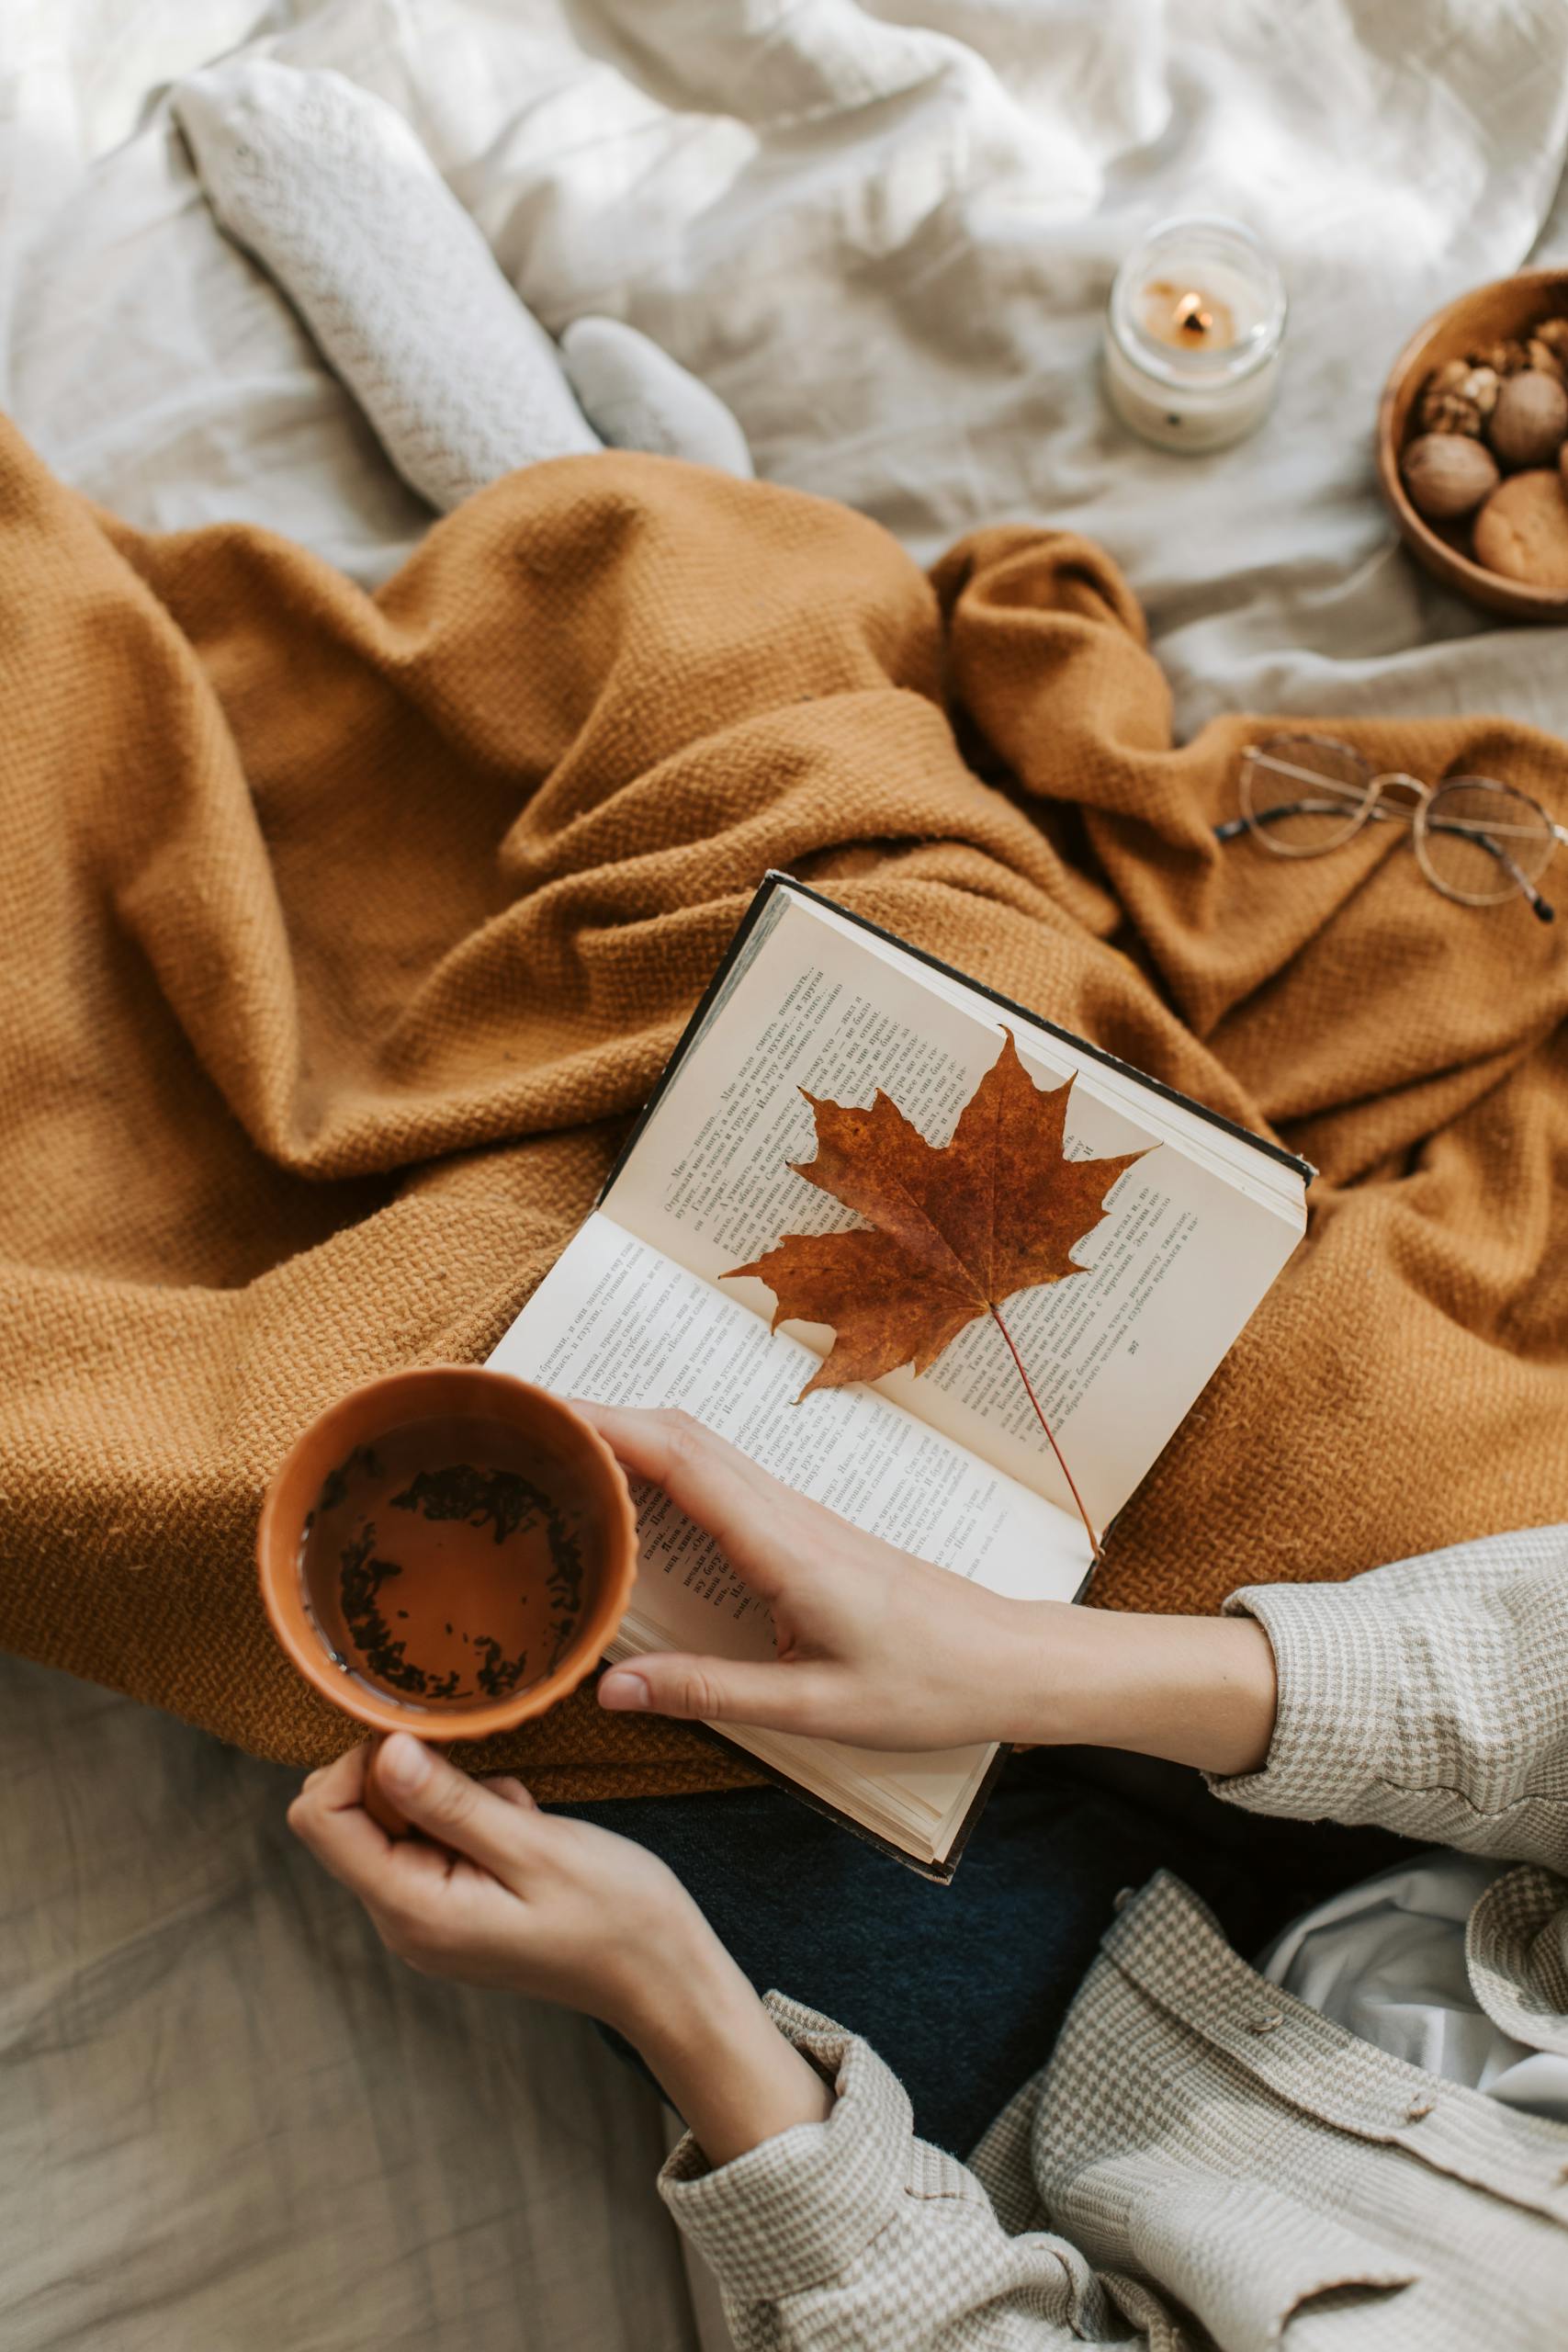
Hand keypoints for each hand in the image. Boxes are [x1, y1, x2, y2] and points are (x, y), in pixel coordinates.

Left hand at [288, 1735, 831, 2164]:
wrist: (664, 1979)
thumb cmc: (615, 1916)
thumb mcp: (535, 1847)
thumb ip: (451, 1802)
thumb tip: (382, 1751)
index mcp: (412, 1909)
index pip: (319, 1818)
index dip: (357, 1762)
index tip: (425, 1739)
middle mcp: (403, 1919)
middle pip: (350, 1816)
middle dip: (408, 1777)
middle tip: (486, 1783)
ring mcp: (427, 1917)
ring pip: (396, 1820)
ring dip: (451, 1796)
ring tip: (521, 1818)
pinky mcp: (454, 1907)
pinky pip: (434, 1838)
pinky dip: (473, 1816)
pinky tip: (526, 1832)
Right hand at [581, 1402, 1278, 1774]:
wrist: (1014, 1661)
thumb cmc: (930, 1686)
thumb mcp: (816, 1708)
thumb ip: (712, 1692)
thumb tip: (610, 1688)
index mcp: (781, 1542)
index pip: (678, 1457)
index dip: (602, 1425)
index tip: (534, 1413)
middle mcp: (784, 1511)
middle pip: (677, 1432)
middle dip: (594, 1414)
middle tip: (513, 1423)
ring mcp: (794, 1514)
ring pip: (697, 1446)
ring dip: (625, 1433)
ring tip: (549, 1449)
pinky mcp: (801, 1531)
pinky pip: (716, 1477)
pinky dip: (659, 1465)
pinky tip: (627, 1497)